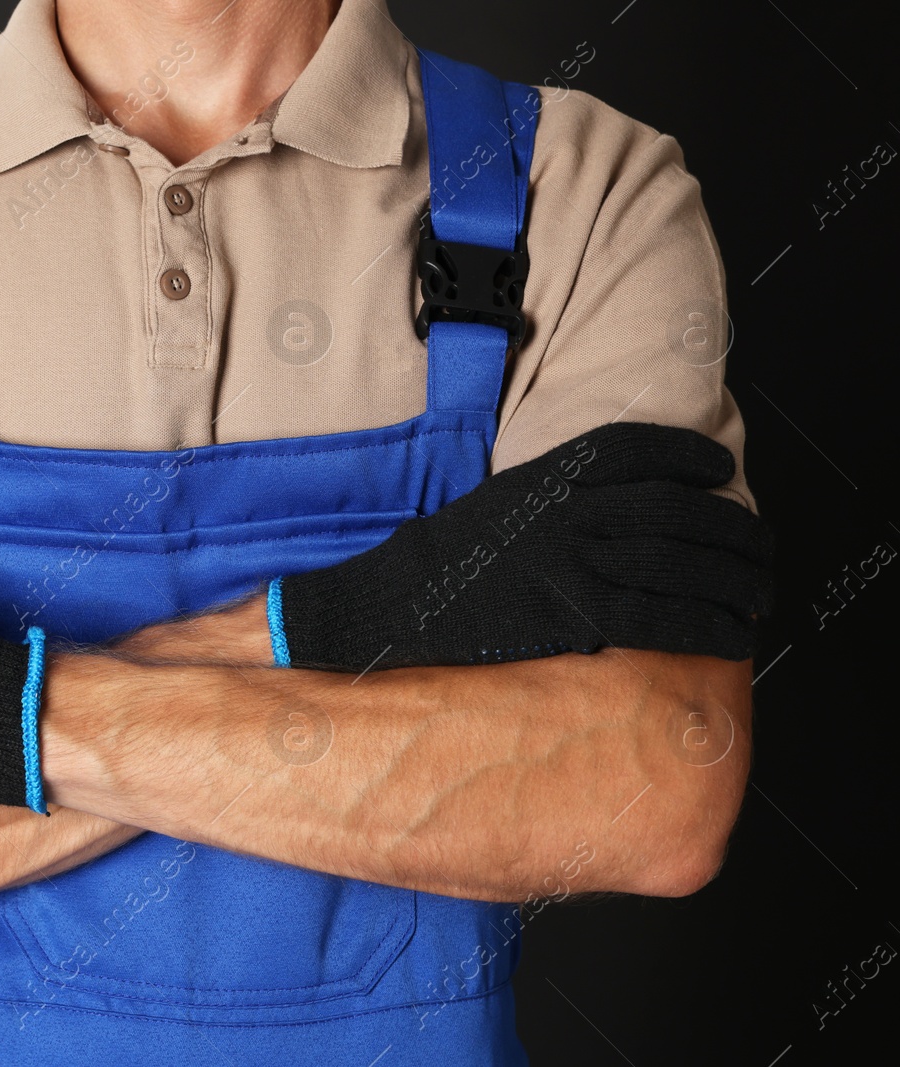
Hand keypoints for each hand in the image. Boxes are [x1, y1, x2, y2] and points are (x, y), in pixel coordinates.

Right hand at [273, 422, 772, 670]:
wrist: (396, 599)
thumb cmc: (443, 560)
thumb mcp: (499, 504)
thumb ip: (554, 499)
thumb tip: (610, 517)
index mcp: (547, 474)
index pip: (636, 449)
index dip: (689, 455)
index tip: (719, 468)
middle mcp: (568, 507)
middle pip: (676, 509)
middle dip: (734, 532)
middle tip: (764, 552)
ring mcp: (572, 557)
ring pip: (682, 561)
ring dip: (736, 580)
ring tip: (762, 595)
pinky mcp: (574, 608)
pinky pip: (662, 615)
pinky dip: (709, 625)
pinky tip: (735, 635)